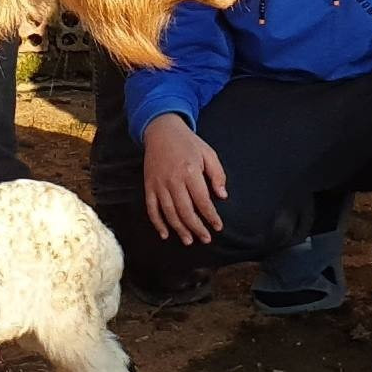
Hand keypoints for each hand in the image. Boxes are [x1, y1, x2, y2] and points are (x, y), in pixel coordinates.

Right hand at [141, 114, 226, 243]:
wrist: (161, 130)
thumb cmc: (188, 142)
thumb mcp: (209, 153)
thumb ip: (217, 175)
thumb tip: (223, 196)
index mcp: (190, 171)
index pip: (202, 201)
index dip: (211, 216)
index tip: (218, 226)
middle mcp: (173, 180)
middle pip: (185, 211)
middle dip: (197, 227)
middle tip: (206, 238)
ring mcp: (159, 184)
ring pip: (169, 213)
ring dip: (179, 229)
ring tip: (189, 240)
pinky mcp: (149, 185)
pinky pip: (152, 208)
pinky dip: (157, 223)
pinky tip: (165, 234)